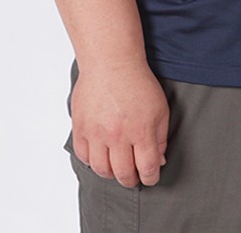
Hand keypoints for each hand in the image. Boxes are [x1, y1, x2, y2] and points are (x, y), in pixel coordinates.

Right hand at [70, 59, 169, 186]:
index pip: (147, 169)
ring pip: (102, 170)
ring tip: (116, 165)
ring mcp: (97, 133)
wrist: (111, 61)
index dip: (151, 178)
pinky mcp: (80, 127)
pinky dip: (92, 160)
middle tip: (133, 174)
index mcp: (141, 131)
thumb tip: (158, 161)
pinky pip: (83, 156)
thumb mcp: (160, 108)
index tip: (150, 176)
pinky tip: (100, 153)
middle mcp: (118, 135)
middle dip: (131, 179)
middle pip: (123, 174)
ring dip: (111, 172)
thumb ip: (160, 137)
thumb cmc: (137, 82)